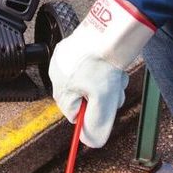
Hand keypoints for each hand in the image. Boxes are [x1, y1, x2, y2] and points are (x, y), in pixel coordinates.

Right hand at [48, 0, 154, 146]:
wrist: (110, 30)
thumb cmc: (102, 62)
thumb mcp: (103, 100)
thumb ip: (96, 124)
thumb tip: (91, 142)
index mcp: (60, 88)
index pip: (75, 115)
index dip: (93, 114)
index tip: (105, 107)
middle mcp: (58, 73)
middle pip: (84, 98)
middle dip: (102, 97)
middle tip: (113, 90)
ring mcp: (66, 58)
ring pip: (90, 82)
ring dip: (106, 82)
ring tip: (114, 74)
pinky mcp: (77, 45)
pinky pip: (91, 64)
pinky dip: (103, 66)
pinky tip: (110, 62)